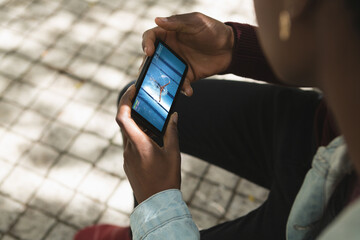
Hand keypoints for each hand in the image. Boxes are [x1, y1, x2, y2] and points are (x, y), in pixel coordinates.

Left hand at [116, 85, 180, 202]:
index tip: (133, 90)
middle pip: (125, 123)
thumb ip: (172, 132)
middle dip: (133, 110)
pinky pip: (130, 145)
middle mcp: (128, 149)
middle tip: (145, 101)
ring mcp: (126, 157)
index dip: (124, 101)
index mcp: (139, 144)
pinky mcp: (128, 164)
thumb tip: (173, 116)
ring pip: (128, 134)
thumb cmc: (166, 179)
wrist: (157, 203)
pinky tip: (152, 142)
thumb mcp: (173, 153)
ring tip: (153, 123)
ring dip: (138, 125)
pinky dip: (138, 138)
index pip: (123, 117)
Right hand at [142, 12, 233, 95]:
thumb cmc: (213, 30)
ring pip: (163, 73)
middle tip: (148, 73)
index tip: (149, 51)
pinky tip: (188, 90)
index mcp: (169, 33)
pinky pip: (179, 83)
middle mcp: (170, 49)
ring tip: (164, 86)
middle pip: (152, 58)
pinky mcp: (186, 75)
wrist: (230, 49)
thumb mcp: (196, 22)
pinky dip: (182, 88)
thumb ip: (177, 23)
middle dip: (148, 66)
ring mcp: (177, 63)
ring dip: (161, 81)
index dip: (146, 43)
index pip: (151, 37)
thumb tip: (157, 20)